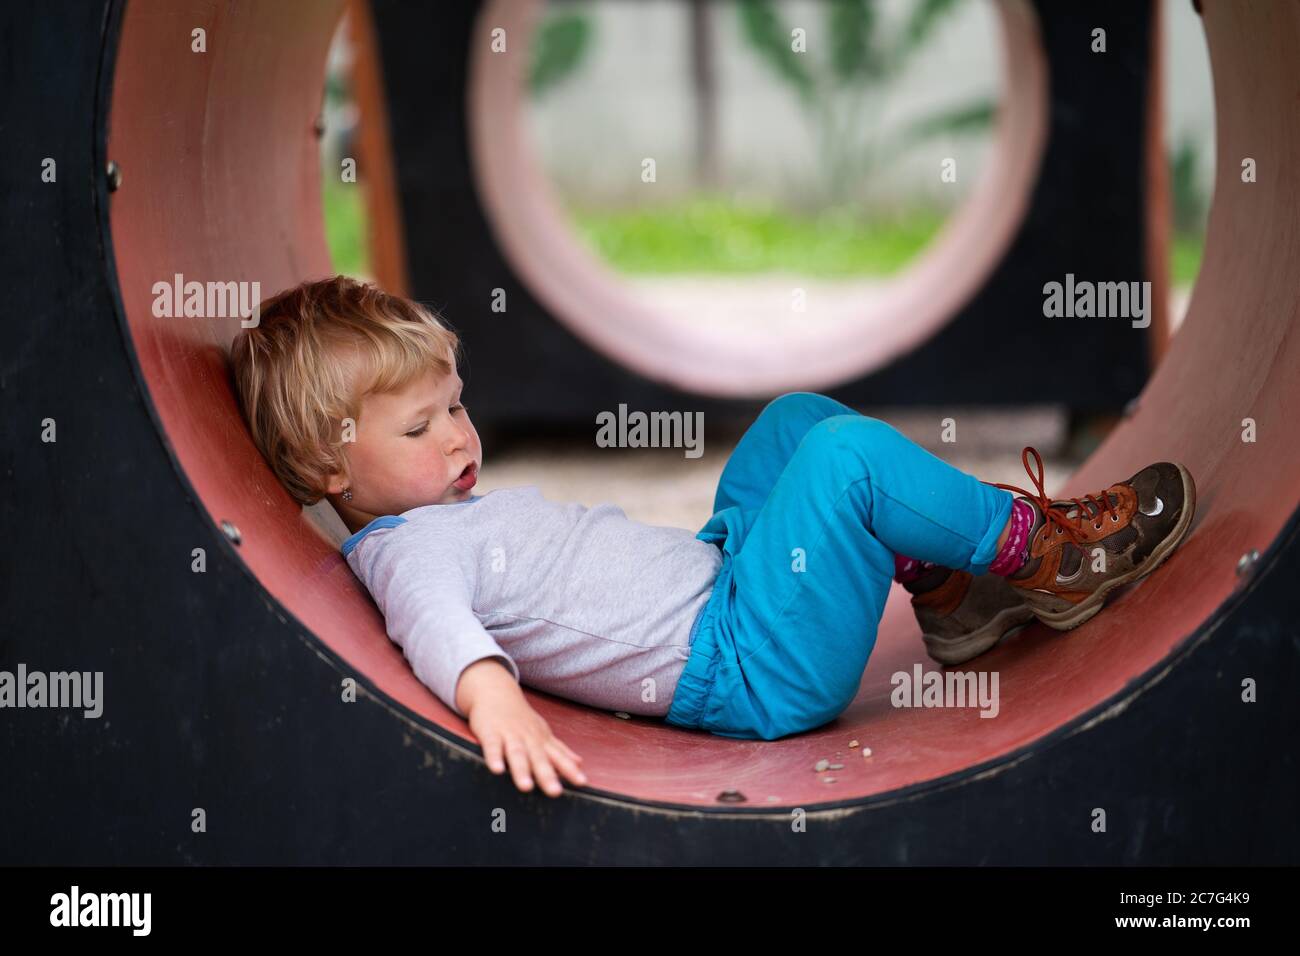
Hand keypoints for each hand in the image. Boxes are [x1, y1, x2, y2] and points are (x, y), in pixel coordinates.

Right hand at [467, 686, 587, 796]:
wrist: (496, 691)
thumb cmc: (521, 718)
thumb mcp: (542, 733)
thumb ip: (559, 750)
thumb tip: (579, 763)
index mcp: (541, 741)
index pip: (558, 757)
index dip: (570, 769)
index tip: (582, 782)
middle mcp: (528, 738)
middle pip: (539, 758)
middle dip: (547, 776)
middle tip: (555, 792)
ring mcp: (509, 735)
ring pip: (517, 754)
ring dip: (521, 770)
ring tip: (526, 787)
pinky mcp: (490, 733)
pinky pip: (493, 746)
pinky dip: (494, 758)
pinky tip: (497, 770)